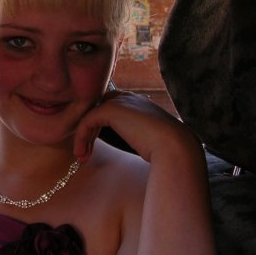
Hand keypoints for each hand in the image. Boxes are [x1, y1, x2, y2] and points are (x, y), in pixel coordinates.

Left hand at [73, 90, 198, 163]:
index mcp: (138, 102)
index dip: (98, 127)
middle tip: (83, 153)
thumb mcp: (149, 137)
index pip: (109, 108)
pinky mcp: (111, 109)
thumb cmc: (167, 148)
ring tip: (81, 157)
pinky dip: (81, 137)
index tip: (93, 148)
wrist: (174, 146)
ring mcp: (119, 101)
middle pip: (96, 109)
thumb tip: (132, 144)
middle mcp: (128, 97)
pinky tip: (82, 154)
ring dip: (82, 137)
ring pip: (90, 116)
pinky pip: (87, 121)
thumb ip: (136, 134)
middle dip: (87, 131)